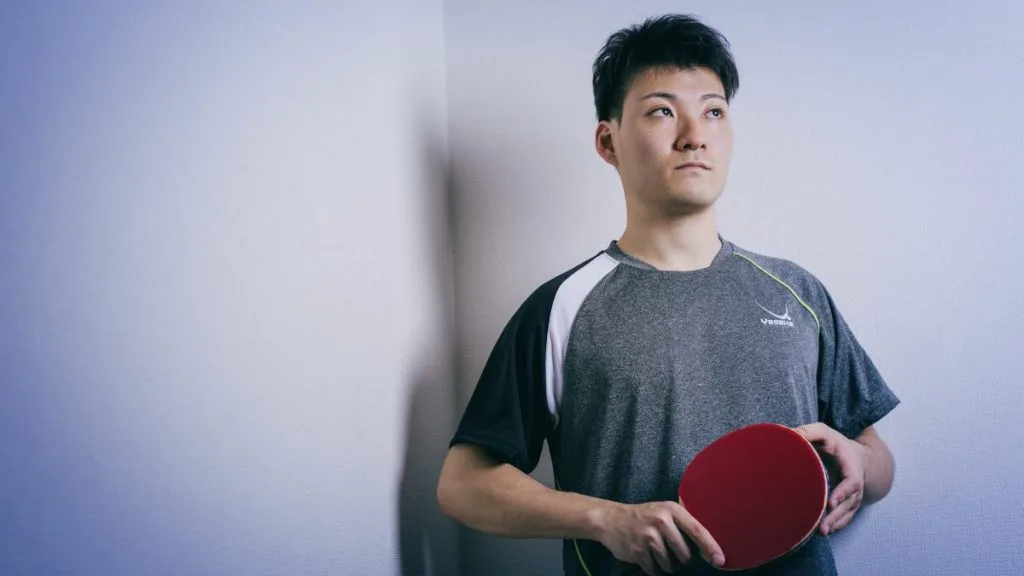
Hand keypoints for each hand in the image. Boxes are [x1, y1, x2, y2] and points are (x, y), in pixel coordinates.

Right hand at [596, 501, 724, 574]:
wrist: (610, 519)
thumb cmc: (644, 516)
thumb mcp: (663, 511)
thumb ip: (683, 525)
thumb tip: (708, 549)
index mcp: (671, 510)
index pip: (697, 530)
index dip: (710, 547)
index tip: (720, 560)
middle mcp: (661, 521)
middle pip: (685, 554)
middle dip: (681, 559)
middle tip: (669, 550)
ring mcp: (649, 537)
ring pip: (670, 565)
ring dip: (666, 564)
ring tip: (654, 551)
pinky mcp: (638, 552)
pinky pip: (655, 570)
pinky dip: (652, 567)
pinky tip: (645, 555)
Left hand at [795, 422, 868, 535]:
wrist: (855, 455)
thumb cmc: (836, 444)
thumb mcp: (825, 432)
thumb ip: (810, 431)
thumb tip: (790, 433)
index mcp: (852, 467)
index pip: (852, 482)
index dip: (843, 493)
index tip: (832, 503)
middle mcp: (855, 485)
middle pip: (849, 503)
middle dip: (836, 515)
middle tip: (823, 527)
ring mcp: (853, 496)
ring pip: (847, 513)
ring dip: (835, 523)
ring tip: (821, 532)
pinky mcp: (848, 503)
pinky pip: (845, 517)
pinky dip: (836, 525)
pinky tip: (825, 532)